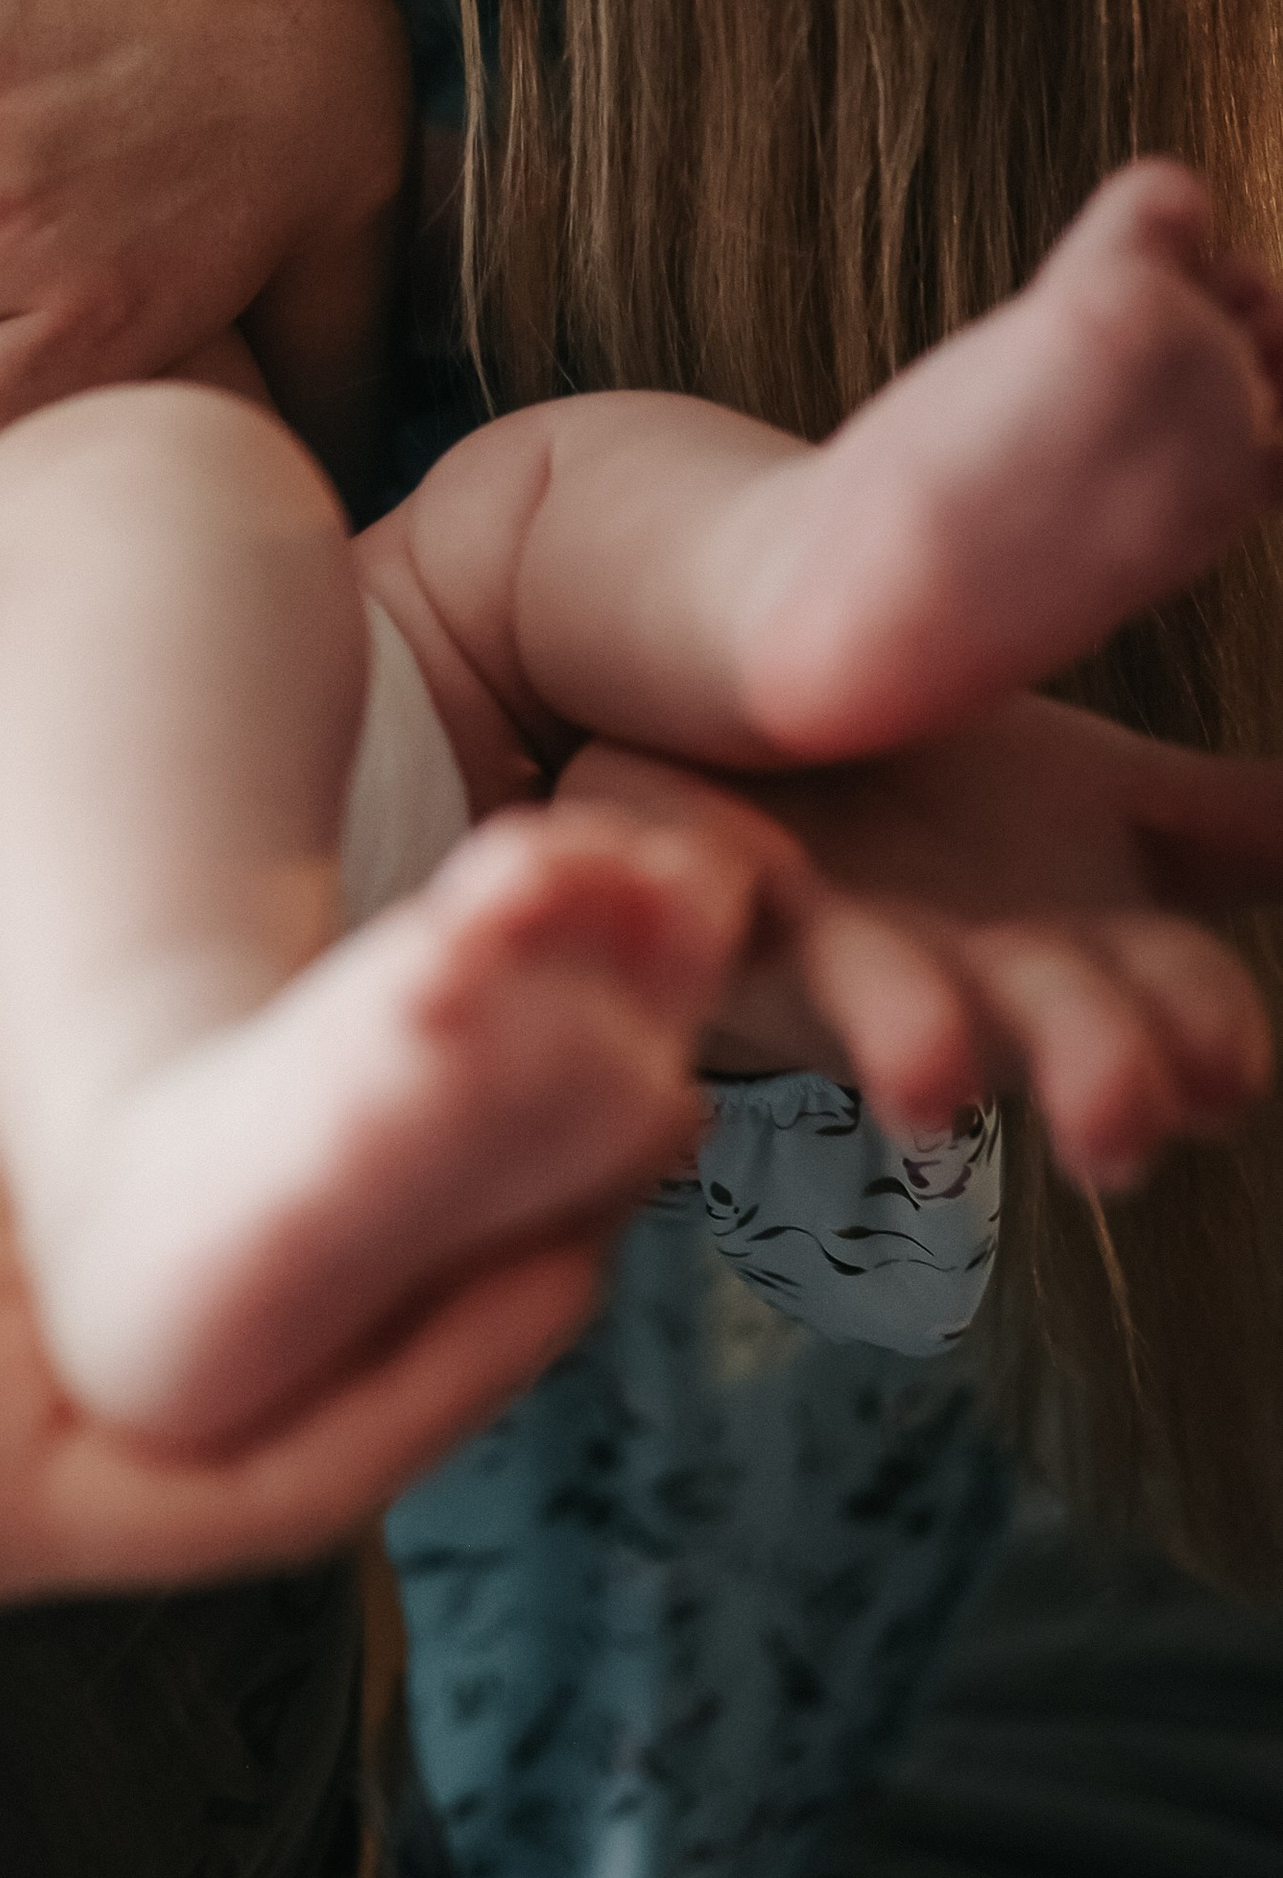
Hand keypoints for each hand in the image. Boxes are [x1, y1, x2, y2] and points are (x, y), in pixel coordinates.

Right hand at [0, 1007, 612, 1604]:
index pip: (254, 1478)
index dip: (413, 1392)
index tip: (556, 1284)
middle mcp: (55, 1408)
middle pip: (318, 1360)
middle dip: (482, 1268)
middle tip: (653, 1123)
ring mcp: (45, 1293)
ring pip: (283, 1247)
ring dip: (429, 1163)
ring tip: (591, 1022)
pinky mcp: (20, 1183)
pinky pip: (204, 1147)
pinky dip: (314, 1083)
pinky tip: (415, 970)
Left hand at [554, 718, 1281, 1191]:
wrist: (727, 745)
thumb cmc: (931, 813)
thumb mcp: (1097, 803)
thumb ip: (1223, 828)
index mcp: (1045, 959)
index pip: (1147, 1005)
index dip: (1186, 1036)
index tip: (1224, 1074)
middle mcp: (924, 966)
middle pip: (1019, 1021)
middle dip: (1075, 1068)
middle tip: (1121, 1132)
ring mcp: (785, 922)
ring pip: (847, 980)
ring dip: (898, 1028)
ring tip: (933, 1084)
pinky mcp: (656, 852)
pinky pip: (652, 875)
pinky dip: (676, 889)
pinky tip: (714, 883)